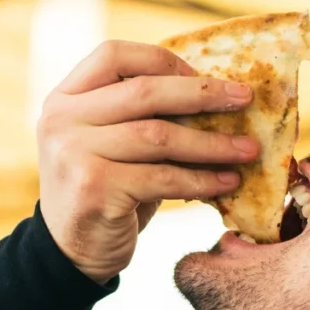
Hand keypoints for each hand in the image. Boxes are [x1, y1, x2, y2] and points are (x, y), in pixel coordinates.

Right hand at [37, 40, 259, 283]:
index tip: (202, 75)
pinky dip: (202, 179)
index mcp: (64, 98)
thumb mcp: (111, 144)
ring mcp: (73, 153)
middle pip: (143, 91)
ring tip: (247, 149)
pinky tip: (227, 181)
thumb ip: (140, 114)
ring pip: (159, 135)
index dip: (162, 61)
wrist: (71, 253)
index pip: (113, 55)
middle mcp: (61, 120)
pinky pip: (163, 177)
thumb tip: (216, 90)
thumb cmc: (105, 191)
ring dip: (212, 143)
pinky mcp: (94, 188)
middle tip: (245, 99)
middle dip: (203, 94)